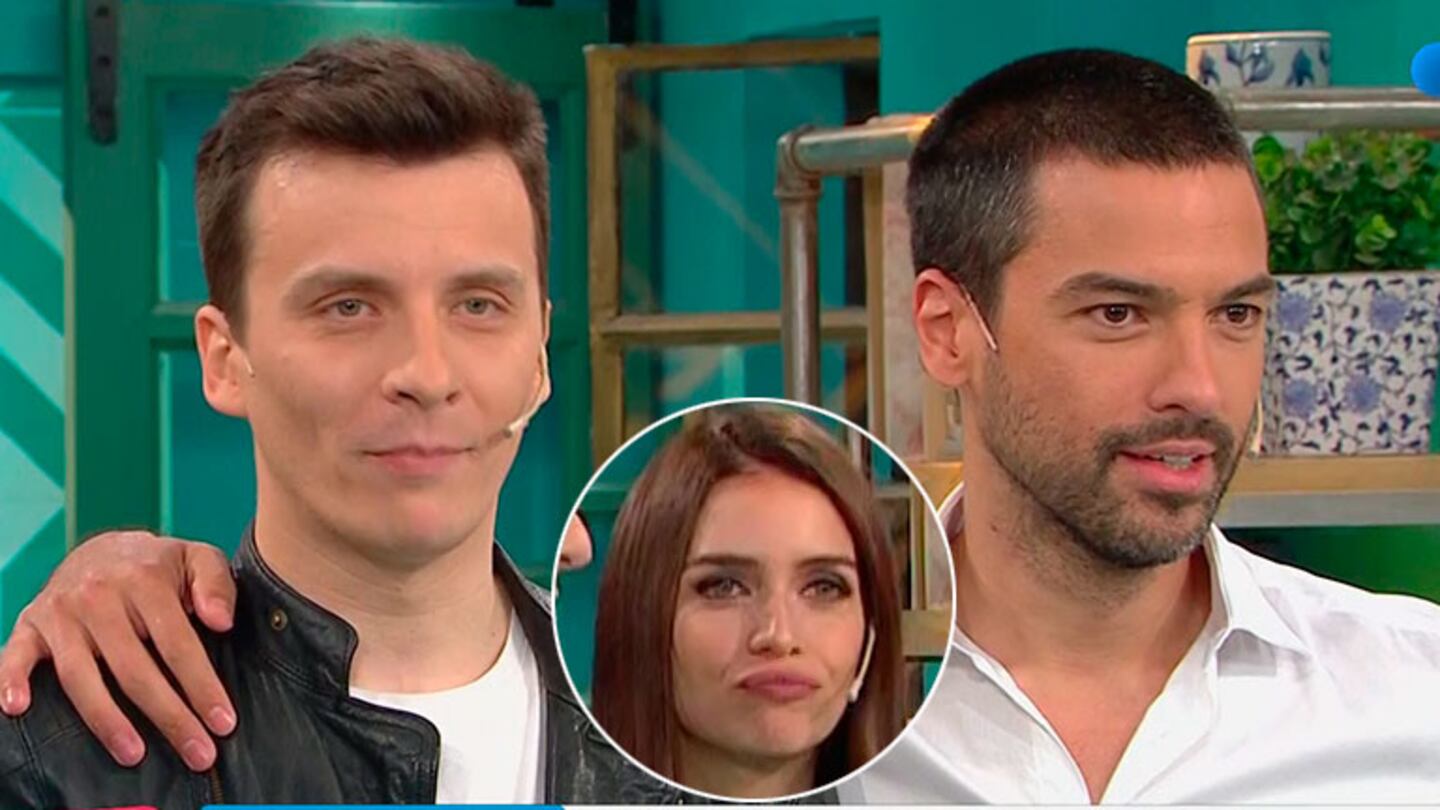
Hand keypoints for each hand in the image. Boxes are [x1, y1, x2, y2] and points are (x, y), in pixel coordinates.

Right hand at [0, 530, 236, 770]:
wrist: (102, 548)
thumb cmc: (158, 565)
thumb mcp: (198, 559)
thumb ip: (216, 585)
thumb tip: (220, 622)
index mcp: (145, 580)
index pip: (177, 643)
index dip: (201, 686)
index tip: (222, 722)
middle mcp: (99, 596)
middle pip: (134, 669)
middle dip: (169, 716)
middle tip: (197, 753)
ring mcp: (61, 612)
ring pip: (81, 676)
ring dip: (106, 720)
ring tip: (134, 755)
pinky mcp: (30, 624)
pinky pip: (15, 655)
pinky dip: (11, 680)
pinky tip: (19, 708)